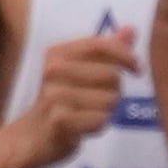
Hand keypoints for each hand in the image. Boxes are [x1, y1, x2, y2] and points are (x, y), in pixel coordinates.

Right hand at [22, 29, 132, 162]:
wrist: (30, 137)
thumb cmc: (58, 101)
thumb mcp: (78, 70)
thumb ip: (105, 51)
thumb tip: (131, 30)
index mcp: (57, 53)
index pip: (100, 45)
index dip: (125, 55)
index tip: (137, 69)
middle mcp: (54, 71)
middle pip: (112, 75)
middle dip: (115, 91)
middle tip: (100, 100)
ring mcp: (55, 95)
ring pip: (110, 99)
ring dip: (108, 110)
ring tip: (90, 113)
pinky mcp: (60, 120)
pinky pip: (101, 119)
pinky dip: (99, 125)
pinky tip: (85, 126)